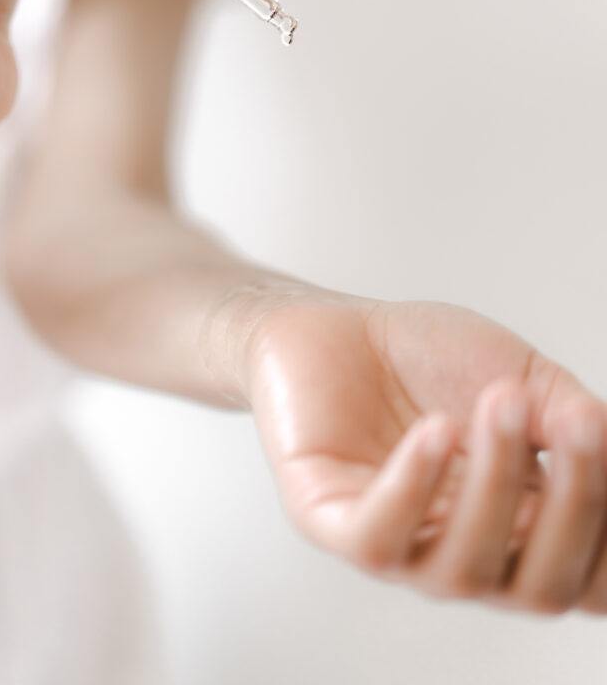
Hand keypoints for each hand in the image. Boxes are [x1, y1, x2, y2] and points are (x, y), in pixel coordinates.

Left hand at [244, 293, 606, 613]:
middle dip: (574, 507)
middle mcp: (467, 552)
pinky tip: (436, 432)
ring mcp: (401, 545)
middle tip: (576, 423)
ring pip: (465, 568)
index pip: (588, 581)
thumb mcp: (524, 377)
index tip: (604, 443)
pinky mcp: (332, 522)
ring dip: (495, 484)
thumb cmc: (430, 358)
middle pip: (541, 587)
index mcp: (521, 530)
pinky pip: (380, 539)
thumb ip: (573, 420)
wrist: (339, 324)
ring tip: (499, 402)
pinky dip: (414, 489)